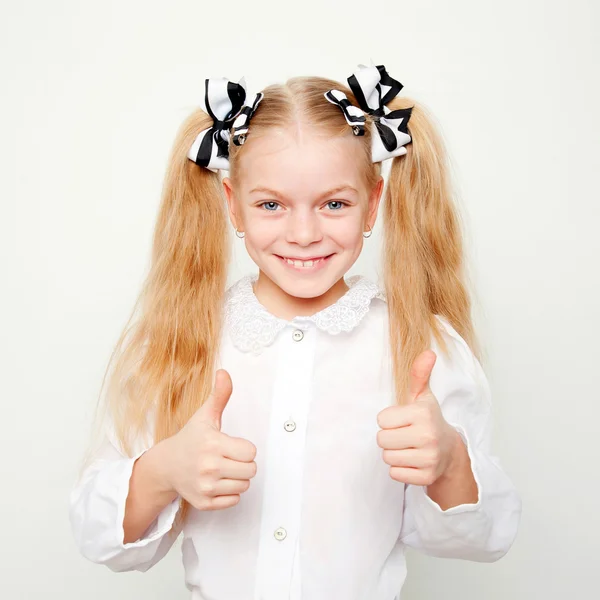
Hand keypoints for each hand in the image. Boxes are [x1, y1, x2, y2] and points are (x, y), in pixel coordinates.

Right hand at [160, 369, 256, 509]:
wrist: (166, 465)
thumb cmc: (190, 439)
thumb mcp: (205, 416)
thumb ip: (219, 395)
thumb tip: (224, 372)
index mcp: (213, 444)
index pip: (251, 452)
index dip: (244, 448)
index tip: (231, 445)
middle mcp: (209, 467)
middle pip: (251, 470)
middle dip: (243, 463)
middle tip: (228, 458)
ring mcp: (205, 487)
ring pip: (244, 486)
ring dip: (237, 478)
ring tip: (222, 469)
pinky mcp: (204, 503)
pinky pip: (234, 500)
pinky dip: (229, 493)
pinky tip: (216, 482)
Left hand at [376, 350, 458, 485]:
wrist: (449, 451)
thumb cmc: (428, 419)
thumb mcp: (423, 396)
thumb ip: (419, 374)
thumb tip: (428, 352)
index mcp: (423, 413)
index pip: (381, 420)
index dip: (389, 420)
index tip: (403, 420)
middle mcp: (428, 435)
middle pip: (382, 440)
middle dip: (389, 437)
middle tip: (405, 435)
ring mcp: (429, 458)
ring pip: (387, 458)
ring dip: (394, 453)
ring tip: (409, 447)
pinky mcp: (426, 477)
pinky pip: (395, 474)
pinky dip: (400, 469)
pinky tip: (413, 461)